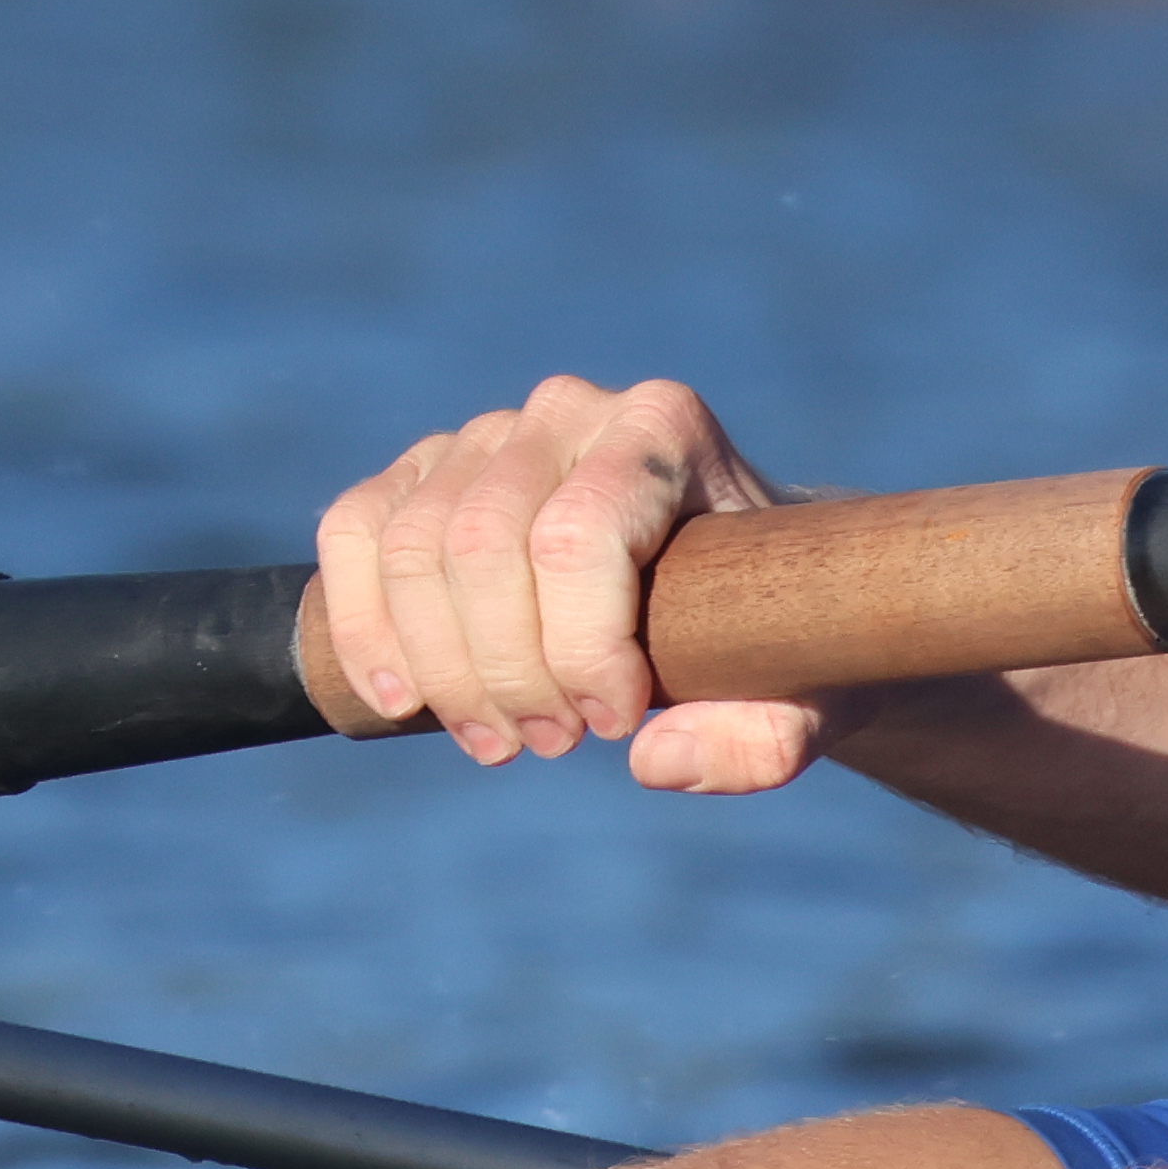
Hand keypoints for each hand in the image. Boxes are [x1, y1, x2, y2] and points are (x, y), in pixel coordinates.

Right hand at [314, 373, 836, 792]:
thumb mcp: (812, 696)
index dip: (577, 649)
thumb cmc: (772, 636)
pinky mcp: (427, 472)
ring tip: (500, 740)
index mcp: (664, 426)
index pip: (576, 535)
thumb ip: (765, 740)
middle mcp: (570, 410)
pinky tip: (400, 702)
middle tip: (551, 745)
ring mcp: (488, 435)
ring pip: (411, 547)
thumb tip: (652, 758)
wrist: (737, 591)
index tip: (614, 723)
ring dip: (440, 670)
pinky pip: (354, 531)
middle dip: (503, 671)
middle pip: (481, 543)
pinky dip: (362, 625)